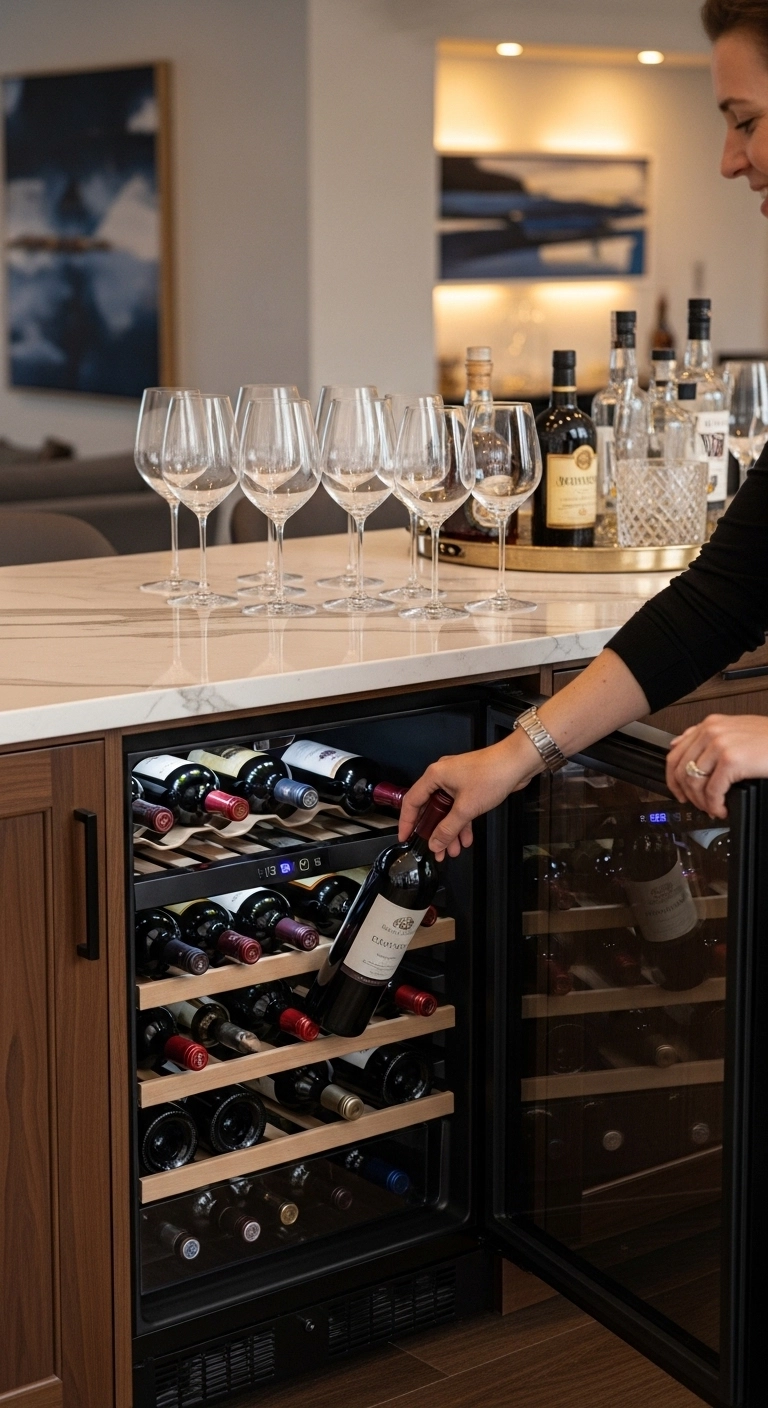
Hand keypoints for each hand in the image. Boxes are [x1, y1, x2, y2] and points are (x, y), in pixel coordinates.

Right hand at [398, 733, 540, 860]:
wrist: (518, 762)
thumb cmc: (492, 774)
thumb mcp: (466, 808)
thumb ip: (448, 828)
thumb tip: (435, 843)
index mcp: (434, 776)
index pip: (412, 801)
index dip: (407, 822)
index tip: (406, 837)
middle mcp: (442, 776)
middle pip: (430, 808)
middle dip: (434, 831)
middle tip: (435, 849)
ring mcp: (457, 780)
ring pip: (447, 810)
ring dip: (450, 830)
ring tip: (453, 850)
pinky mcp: (470, 785)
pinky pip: (459, 807)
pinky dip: (462, 822)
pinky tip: (466, 838)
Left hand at [666, 713, 767, 817]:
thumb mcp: (736, 731)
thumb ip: (709, 737)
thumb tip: (680, 745)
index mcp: (710, 725)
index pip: (675, 752)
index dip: (672, 778)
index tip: (678, 791)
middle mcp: (711, 732)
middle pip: (681, 770)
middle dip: (687, 794)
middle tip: (698, 805)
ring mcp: (719, 745)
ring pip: (694, 782)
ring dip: (702, 802)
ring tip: (713, 808)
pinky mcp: (731, 760)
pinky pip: (712, 791)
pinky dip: (715, 805)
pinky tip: (723, 808)